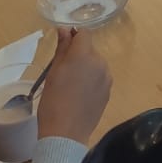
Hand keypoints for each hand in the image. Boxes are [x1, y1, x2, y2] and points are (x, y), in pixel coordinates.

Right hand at [36, 28, 112, 142]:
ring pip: (95, 63)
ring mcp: (107, 77)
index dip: (74, 36)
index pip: (84, 33)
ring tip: (71, 85)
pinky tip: (80, 94)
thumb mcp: (54, 72)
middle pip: (90, 49)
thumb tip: (64, 29)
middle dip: (78, 54)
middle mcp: (100, 62)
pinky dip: (91, 79)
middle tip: (63, 71)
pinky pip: (100, 77)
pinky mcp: (109, 91)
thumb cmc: (53, 101)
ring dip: (86, 67)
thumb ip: (62, 48)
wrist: (65, 133)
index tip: (63, 46)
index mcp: (84, 55)